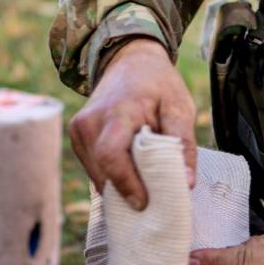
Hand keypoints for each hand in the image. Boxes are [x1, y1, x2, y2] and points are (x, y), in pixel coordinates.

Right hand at [68, 38, 195, 208]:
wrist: (130, 61)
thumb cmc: (158, 85)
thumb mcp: (179, 108)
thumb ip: (183, 144)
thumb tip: (186, 183)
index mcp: (118, 111)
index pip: (110, 155)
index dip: (125, 183)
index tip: (144, 203)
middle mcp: (90, 120)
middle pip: (101, 170)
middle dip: (125, 191)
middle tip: (151, 202)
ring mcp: (79, 128)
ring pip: (95, 172)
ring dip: (118, 185)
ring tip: (144, 188)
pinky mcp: (77, 135)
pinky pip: (93, 166)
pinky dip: (111, 176)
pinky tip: (130, 175)